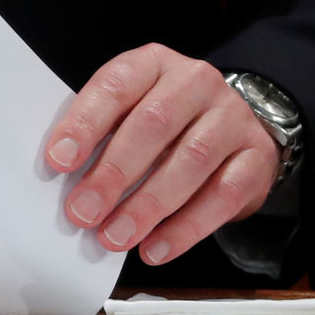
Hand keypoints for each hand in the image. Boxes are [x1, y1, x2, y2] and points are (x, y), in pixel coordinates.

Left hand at [45, 43, 278, 264]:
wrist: (230, 131)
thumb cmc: (162, 127)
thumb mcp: (127, 115)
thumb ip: (98, 138)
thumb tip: (64, 186)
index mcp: (152, 65)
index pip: (116, 86)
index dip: (85, 124)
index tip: (58, 161)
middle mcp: (196, 82)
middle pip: (153, 124)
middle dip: (113, 173)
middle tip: (83, 212)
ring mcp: (232, 117)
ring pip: (191, 160)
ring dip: (146, 206)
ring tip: (114, 237)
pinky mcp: (256, 157)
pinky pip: (222, 195)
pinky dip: (185, 228)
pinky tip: (154, 249)